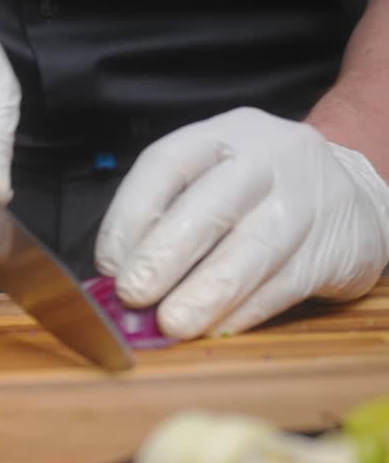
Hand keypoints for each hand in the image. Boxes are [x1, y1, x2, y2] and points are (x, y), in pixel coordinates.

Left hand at [95, 107, 388, 339]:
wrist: (353, 195)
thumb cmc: (258, 194)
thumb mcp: (212, 182)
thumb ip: (165, 220)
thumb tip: (114, 280)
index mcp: (224, 135)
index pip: (166, 164)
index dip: (129, 216)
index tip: (108, 264)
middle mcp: (269, 158)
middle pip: (211, 205)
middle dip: (164, 255)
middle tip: (133, 294)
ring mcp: (309, 199)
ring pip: (253, 249)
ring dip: (205, 293)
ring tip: (172, 323)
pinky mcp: (337, 246)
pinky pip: (285, 283)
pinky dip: (244, 311)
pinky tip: (216, 327)